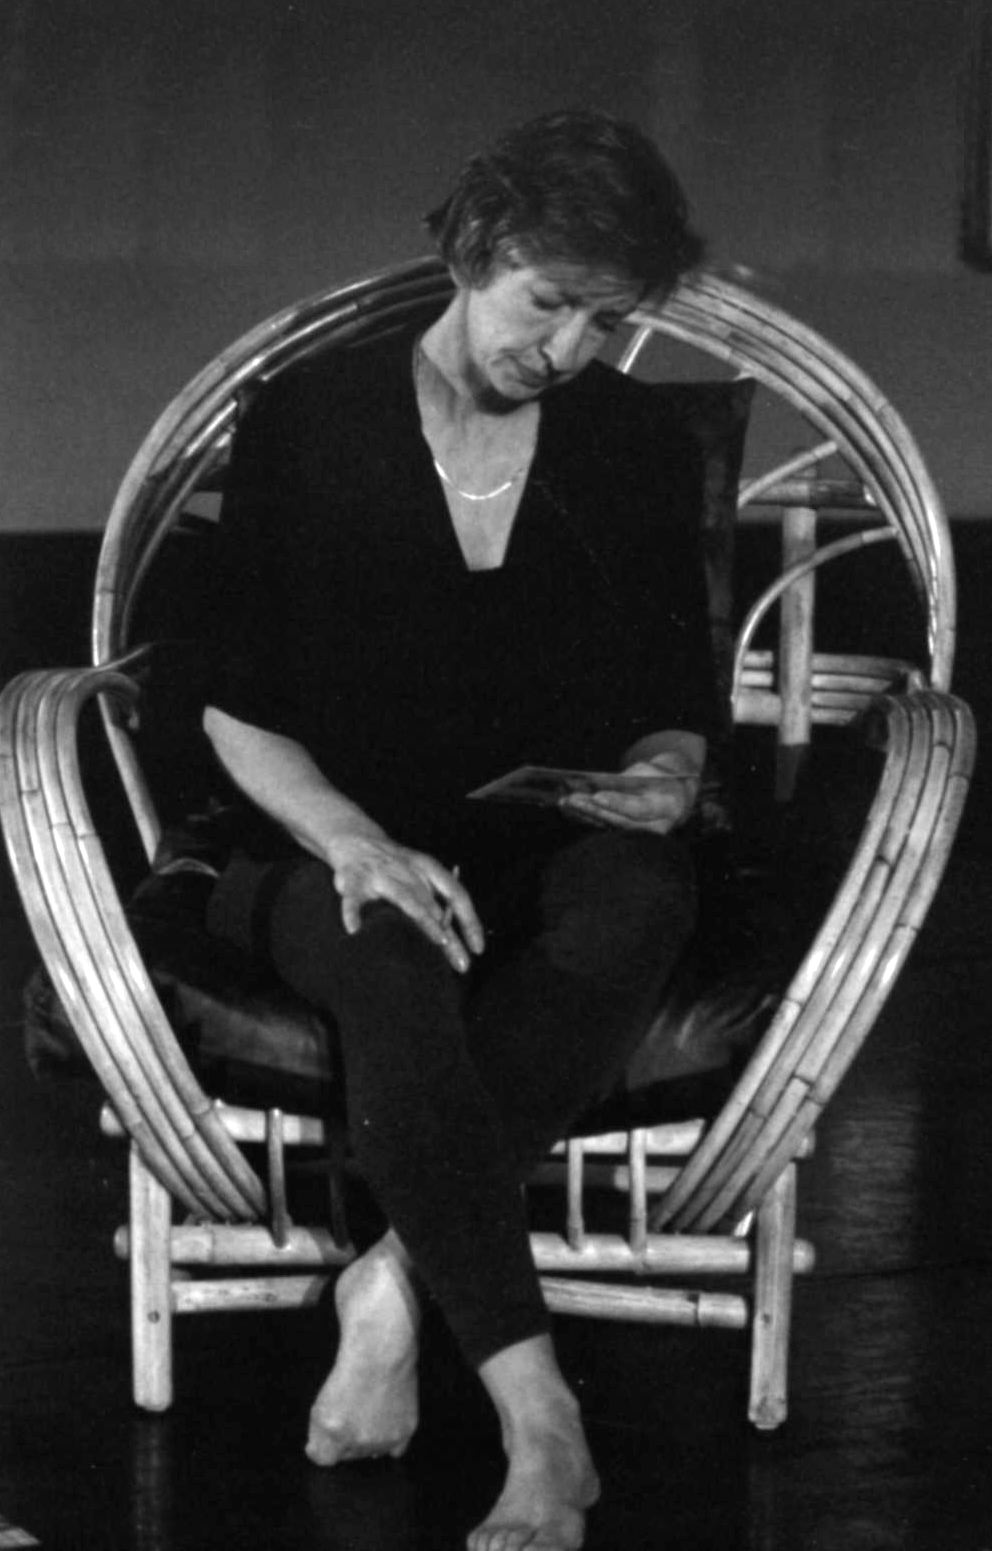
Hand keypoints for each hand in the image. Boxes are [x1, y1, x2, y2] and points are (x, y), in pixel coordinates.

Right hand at [325, 832, 484, 972]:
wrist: (357, 839)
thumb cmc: (396, 869)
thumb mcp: (419, 879)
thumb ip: (434, 906)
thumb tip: (453, 943)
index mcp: (427, 870)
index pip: (456, 894)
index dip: (470, 920)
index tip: (478, 948)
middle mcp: (408, 870)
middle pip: (434, 905)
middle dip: (449, 933)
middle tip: (462, 963)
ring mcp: (381, 874)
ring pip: (405, 898)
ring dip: (423, 918)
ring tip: (438, 940)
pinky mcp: (353, 879)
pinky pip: (352, 898)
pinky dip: (352, 912)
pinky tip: (354, 929)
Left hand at [560, 760, 698, 835]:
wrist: (671, 796)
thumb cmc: (658, 778)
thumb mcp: (648, 771)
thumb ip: (626, 779)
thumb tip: (596, 784)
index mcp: (665, 807)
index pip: (639, 809)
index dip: (618, 803)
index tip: (597, 796)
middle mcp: (653, 827)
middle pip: (619, 821)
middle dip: (594, 810)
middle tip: (572, 799)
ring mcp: (639, 835)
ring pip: (608, 826)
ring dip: (583, 814)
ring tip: (565, 802)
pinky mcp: (625, 835)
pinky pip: (603, 827)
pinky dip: (584, 817)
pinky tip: (567, 808)